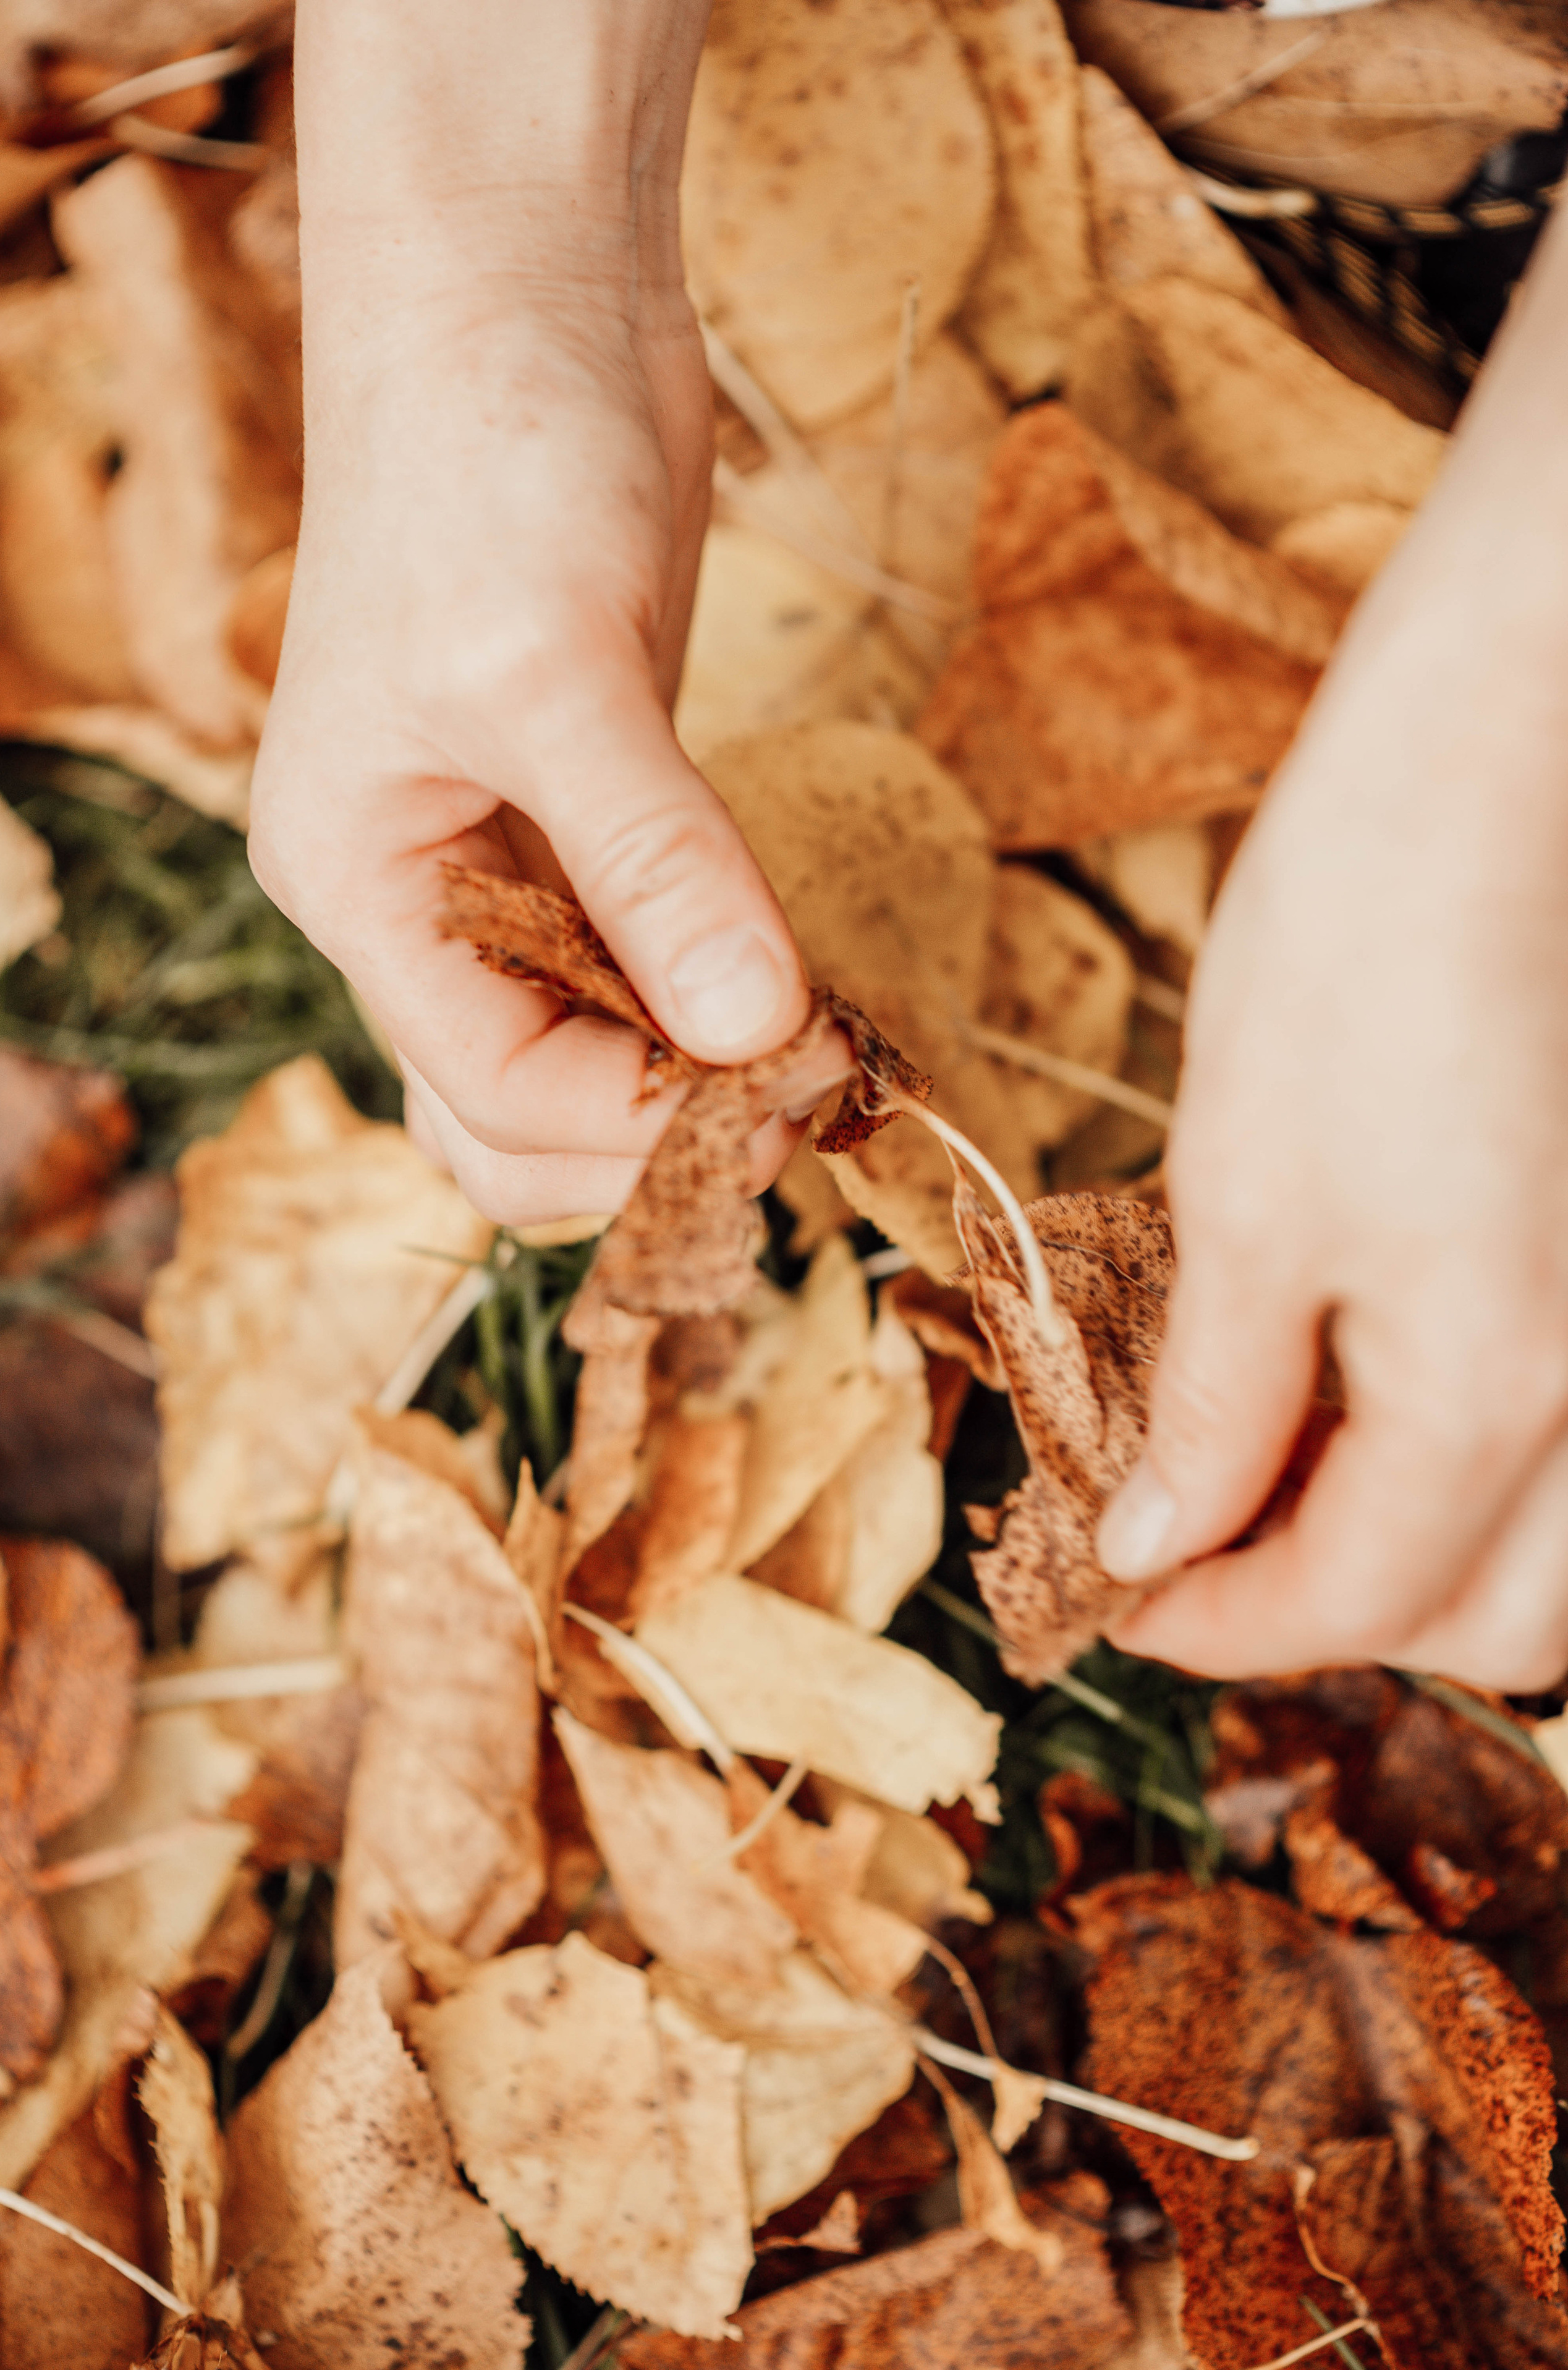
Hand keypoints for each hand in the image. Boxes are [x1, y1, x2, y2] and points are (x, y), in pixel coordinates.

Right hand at [248, 0, 845, 1227]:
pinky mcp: (589, 816)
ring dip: (686, 1089)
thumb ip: (653, 863)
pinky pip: (641, 968)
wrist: (524, 298)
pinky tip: (799, 993)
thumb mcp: (558, 668)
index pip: (492, 1092)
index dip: (637, 1126)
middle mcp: (417, 896)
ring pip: (581, 1058)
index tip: (788, 1094)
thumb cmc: (492, 456)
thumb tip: (750, 1037)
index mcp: (360, 883)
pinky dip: (712, 1003)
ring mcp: (501, 861)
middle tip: (804, 1106)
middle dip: (651, 1139)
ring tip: (814, 1064)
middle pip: (517, 1116)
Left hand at [1097, 213, 1567, 1692]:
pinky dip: (1471, 1466)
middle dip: (1336, 1612)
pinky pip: (1562, 1436)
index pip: (1356, 1599)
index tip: (1117, 1600)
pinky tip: (1363, 1391)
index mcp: (1495, 1391)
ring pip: (1553, 1551)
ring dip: (1420, 1556)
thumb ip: (1219, 1402)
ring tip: (1276, 1477)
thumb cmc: (1357, 956)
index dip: (1221, 1625)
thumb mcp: (1246, 1197)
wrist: (1496, 770)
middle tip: (1196, 1544)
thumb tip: (1163, 1546)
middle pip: (1495, 1621)